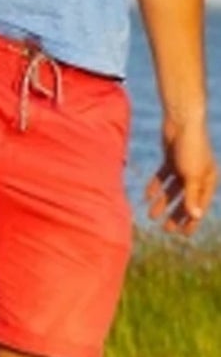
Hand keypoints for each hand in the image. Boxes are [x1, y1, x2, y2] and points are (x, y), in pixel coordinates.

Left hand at [146, 117, 216, 234]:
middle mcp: (197, 175)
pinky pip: (163, 177)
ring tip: (151, 215)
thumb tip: (196, 216)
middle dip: (176, 214)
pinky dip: (156, 186)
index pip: (199, 205)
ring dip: (163, 202)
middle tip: (165, 229)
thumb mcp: (193, 175)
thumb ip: (193, 195)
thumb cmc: (191, 149)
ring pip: (172, 189)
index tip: (184, 234)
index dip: (192, 220)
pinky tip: (147, 196)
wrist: (181, 122)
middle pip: (185, 199)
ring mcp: (184, 167)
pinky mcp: (171, 159)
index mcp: (208, 180)